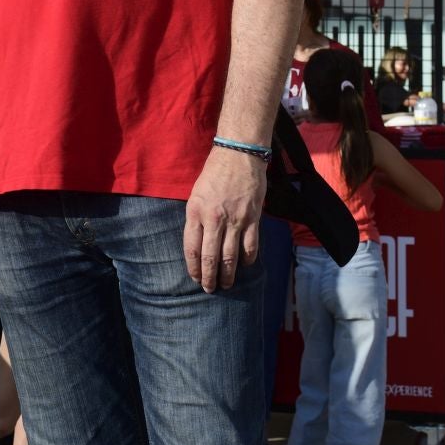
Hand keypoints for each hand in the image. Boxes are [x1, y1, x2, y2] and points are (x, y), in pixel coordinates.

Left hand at [183, 148, 266, 292]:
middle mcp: (214, 219)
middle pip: (210, 257)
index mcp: (196, 213)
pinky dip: (248, 259)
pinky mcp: (253, 219)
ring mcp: (235, 220)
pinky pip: (251, 246)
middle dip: (209, 277)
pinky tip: (245, 265)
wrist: (238, 156)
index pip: (192, 248)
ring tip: (226, 284)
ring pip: (231, 256)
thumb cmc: (214, 174)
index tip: (195, 278)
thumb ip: (196, 218)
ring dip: (228, 274)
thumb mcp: (195, 195)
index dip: (193, 267)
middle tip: (210, 289)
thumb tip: (198, 242)